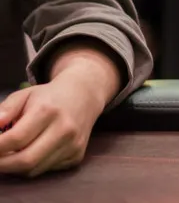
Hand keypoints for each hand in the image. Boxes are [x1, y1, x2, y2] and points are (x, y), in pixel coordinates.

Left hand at [0, 47, 117, 177]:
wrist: (84, 95)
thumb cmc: (48, 96)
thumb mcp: (24, 95)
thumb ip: (5, 110)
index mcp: (47, 111)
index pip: (15, 139)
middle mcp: (64, 129)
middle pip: (26, 160)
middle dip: (2, 165)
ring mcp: (73, 144)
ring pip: (35, 169)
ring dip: (16, 167)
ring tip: (10, 156)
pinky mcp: (77, 155)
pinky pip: (47, 169)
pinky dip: (33, 166)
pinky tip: (32, 153)